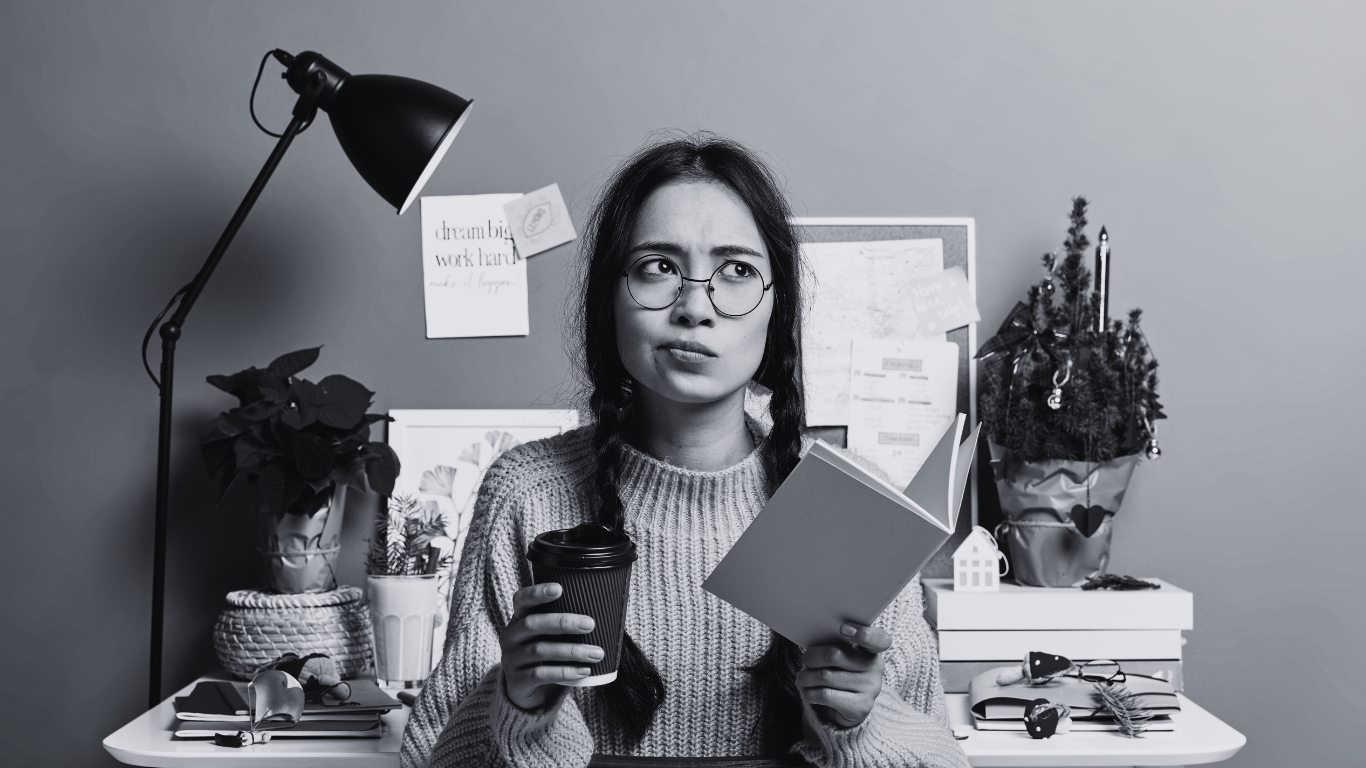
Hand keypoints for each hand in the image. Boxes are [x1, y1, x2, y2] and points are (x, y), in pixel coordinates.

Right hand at [499, 582, 602, 710]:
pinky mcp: (516, 682)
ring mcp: (511, 660)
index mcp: (518, 620)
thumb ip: (564, 625)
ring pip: (540, 651)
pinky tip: (583, 671)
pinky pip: (540, 675)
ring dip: (572, 651)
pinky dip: (564, 672)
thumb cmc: (544, 657)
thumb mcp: (547, 638)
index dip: (537, 593)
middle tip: (590, 624)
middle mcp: (510, 637)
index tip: (559, 588)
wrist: (524, 692)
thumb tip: (607, 612)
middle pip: (532, 624)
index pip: (521, 600)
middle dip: (563, 622)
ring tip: (596, 654)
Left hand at [796, 622, 891, 727]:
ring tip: (802, 679)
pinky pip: (825, 695)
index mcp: (872, 649)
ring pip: (825, 676)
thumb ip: (835, 645)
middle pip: (834, 654)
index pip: (878, 639)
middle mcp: (875, 668)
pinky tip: (808, 692)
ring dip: (806, 677)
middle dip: (812, 657)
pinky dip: (810, 693)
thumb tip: (814, 641)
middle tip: (805, 661)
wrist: (847, 708)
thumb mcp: (841, 657)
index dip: (863, 633)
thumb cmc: (839, 673)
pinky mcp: (860, 707)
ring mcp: (871, 688)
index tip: (843, 628)